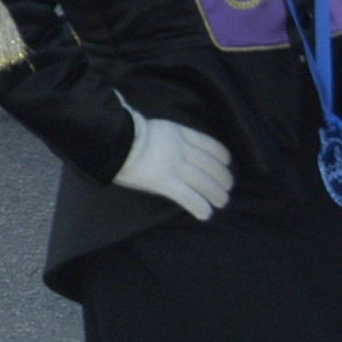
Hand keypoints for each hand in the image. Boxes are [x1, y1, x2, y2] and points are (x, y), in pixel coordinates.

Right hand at [113, 108, 233, 219]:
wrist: (113, 139)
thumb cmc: (125, 133)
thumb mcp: (151, 128)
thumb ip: (165, 138)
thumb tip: (171, 150)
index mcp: (176, 132)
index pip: (206, 142)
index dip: (220, 153)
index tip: (227, 161)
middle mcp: (179, 148)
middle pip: (209, 163)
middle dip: (222, 176)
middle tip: (228, 186)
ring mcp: (173, 165)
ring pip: (203, 181)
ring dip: (216, 193)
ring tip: (222, 201)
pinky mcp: (164, 181)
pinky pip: (187, 196)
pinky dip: (199, 205)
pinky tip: (206, 213)